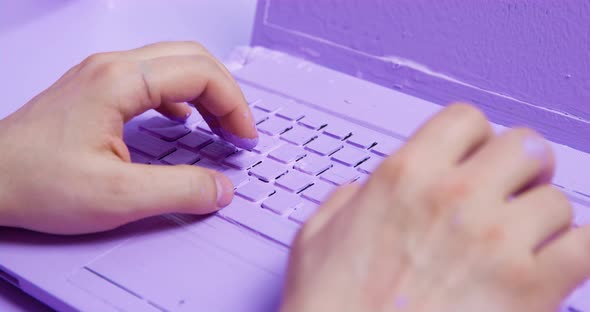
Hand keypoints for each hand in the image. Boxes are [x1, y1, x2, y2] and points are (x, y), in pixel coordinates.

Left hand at [0, 41, 257, 233]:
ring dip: (205, 92)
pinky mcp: (95, 87)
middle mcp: (112, 66)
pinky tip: (182, 121)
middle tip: (239, 131)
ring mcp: (102, 73)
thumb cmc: (37, 182)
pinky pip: (152, 77)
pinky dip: (180, 96)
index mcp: (121, 81)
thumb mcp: (117, 197)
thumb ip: (180, 190)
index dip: (233, 105)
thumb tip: (222, 188)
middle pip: (192, 59)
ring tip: (220, 126)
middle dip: (225, 93)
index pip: (200, 74)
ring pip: (173, 63)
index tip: (245, 139)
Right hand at [281, 104, 589, 311]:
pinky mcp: (530, 287)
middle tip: (511, 190)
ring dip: (542, 218)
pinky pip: (584, 245)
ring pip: (556, 198)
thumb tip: (366, 191)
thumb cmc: (331, 307)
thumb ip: (348, 198)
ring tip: (521, 241)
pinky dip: (573, 251)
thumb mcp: (317, 236)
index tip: (475, 157)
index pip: (466, 119)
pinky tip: (549, 265)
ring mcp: (496, 239)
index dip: (475, 138)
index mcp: (404, 176)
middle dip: (520, 166)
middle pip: (525, 146)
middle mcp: (453, 196)